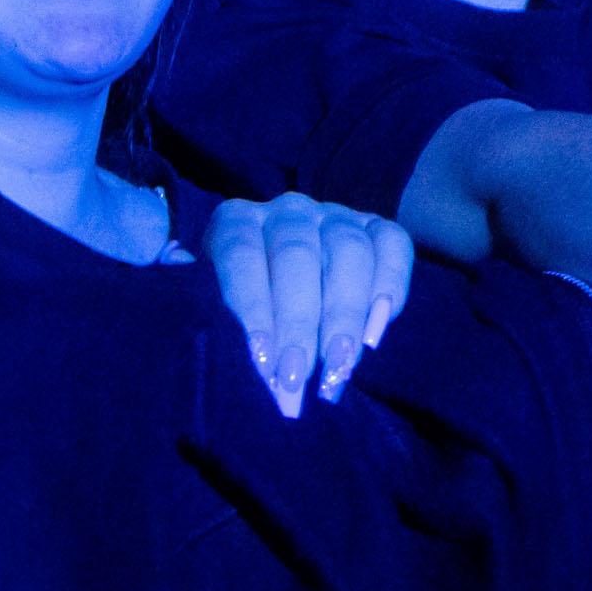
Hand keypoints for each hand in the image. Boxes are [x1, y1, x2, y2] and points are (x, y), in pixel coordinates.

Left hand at [206, 192, 414, 418]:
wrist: (279, 276)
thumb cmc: (235, 303)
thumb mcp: (207, 299)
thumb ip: (204, 312)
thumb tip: (198, 336)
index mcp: (236, 221)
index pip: (241, 254)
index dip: (251, 306)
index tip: (261, 359)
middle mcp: (287, 210)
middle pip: (297, 255)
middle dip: (298, 323)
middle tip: (297, 379)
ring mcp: (335, 215)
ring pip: (348, 251)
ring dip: (345, 315)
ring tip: (338, 370)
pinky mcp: (376, 227)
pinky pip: (393, 244)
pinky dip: (390, 285)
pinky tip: (376, 334)